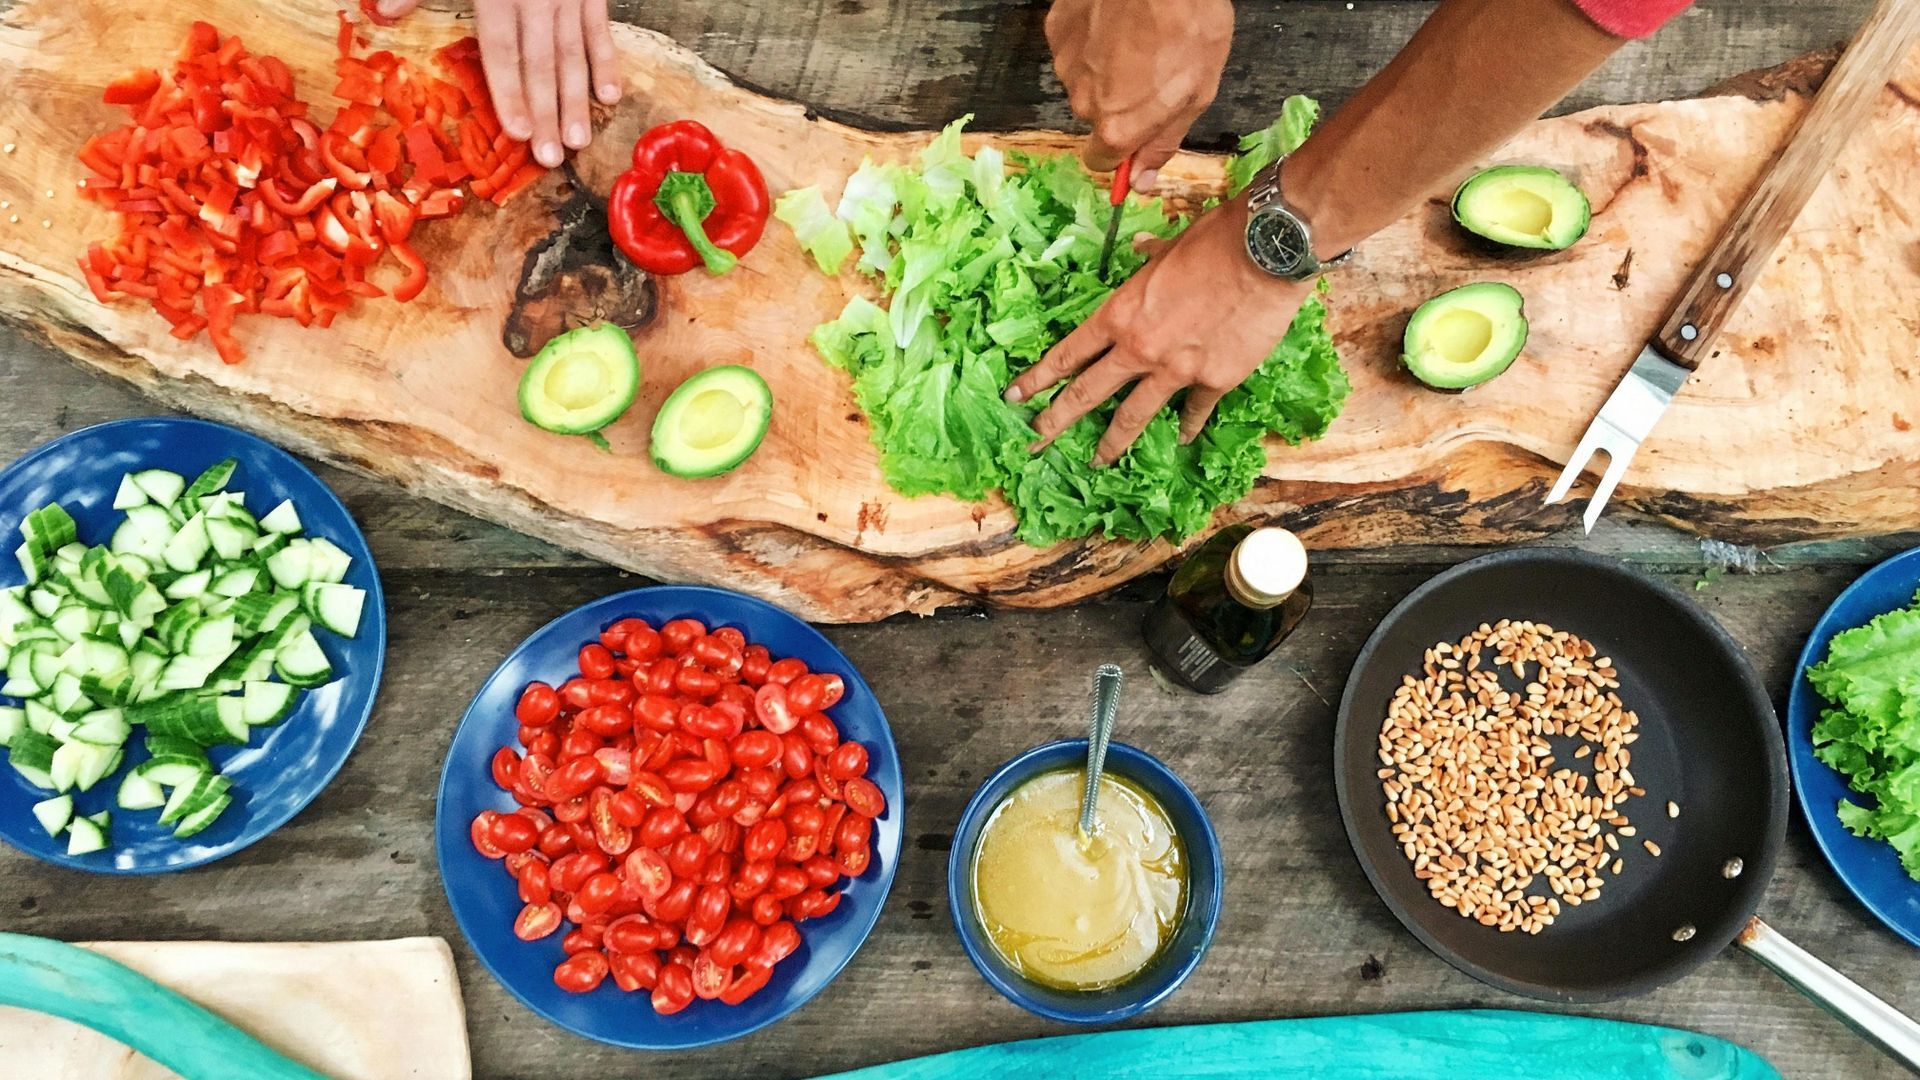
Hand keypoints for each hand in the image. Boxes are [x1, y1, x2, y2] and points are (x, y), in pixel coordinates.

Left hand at [378, 0, 621, 167]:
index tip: (516, 131)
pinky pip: (600, 30)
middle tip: (552, 156)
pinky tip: (609, 96)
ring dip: (577, 100)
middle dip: (546, 112)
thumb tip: (381, 12)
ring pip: (573, 54)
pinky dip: (607, 62)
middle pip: (541, 63)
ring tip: (578, 139)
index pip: (503, 50)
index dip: (508, 92)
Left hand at [1004, 198, 1309, 465]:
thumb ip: (1149, 259)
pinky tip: (1180, 438)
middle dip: (1056, 420)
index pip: (1068, 354)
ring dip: (1112, 442)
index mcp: (1120, 314)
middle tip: (1035, 441)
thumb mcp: (1170, 247)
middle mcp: (1139, 348)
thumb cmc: (1215, 239)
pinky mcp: (1214, 380)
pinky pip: (1194, 411)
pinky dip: (1188, 425)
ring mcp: (1176, 370)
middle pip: (1087, 393)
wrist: (1266, 252)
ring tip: (1097, 461)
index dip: (1038, 378)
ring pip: (1133, 415)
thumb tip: (1139, 250)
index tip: (1015, 397)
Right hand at [1045, 0, 1232, 191]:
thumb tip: (1141, 181)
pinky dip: (1092, 39)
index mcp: (1117, 126)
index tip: (1137, 132)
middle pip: (1095, 116)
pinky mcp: (1057, 30)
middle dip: (1118, 102)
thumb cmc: (1189, 25)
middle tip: (1150, 70)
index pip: (1101, 161)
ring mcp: (1066, 64)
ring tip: (1136, 38)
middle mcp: (1082, 102)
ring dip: (1104, 68)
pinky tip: (1116, 20)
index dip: (1121, 150)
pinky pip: (1074, 47)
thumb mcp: (1196, 93)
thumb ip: (1163, 142)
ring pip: (1083, 79)